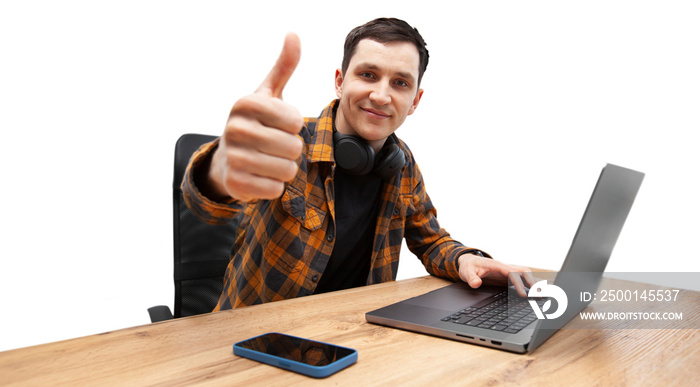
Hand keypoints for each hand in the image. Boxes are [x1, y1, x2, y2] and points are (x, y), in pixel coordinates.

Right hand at [207, 33, 304, 201]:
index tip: (278, 124)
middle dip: (291, 150)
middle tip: (273, 146)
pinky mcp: (235, 184)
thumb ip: (284, 66)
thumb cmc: (255, 123)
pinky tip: (260, 176)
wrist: (226, 159)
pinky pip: (275, 189)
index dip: (294, 126)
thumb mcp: (268, 94)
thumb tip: (293, 35)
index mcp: (245, 103)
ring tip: (268, 161)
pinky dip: (274, 186)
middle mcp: (235, 128)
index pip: (295, 120)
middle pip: (293, 147)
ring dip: (284, 168)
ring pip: (287, 169)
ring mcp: (233, 157)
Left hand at [458, 254, 536, 296]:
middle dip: (533, 281)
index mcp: (496, 266)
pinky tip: (536, 291)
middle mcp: (505, 267)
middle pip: (523, 271)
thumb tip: (476, 283)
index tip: (523, 295)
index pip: (511, 273)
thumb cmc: (469, 266)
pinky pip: (522, 278)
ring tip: (543, 293)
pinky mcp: (508, 276)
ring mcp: (507, 271)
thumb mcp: (466, 272)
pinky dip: (530, 284)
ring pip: (525, 274)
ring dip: (534, 282)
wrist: (469, 262)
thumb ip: (471, 278)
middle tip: (540, 294)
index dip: (518, 284)